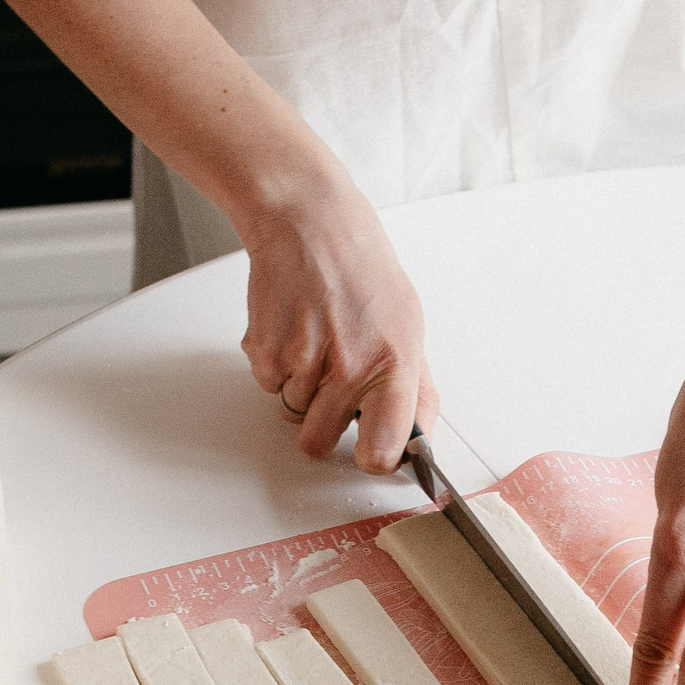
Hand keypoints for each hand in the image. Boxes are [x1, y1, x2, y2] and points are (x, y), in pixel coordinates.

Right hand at [238, 181, 436, 472]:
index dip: (374, 459)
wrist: (310, 224)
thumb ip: (414, 384)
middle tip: (333, 383)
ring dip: (301, 388)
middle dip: (323, 422)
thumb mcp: (408, 323)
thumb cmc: (361, 267)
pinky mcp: (265, 350)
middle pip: (320, 442)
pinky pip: (268, 386)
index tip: (372, 453)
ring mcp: (304, 360)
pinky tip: (294, 330)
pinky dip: (277, 367)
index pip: (385, 448)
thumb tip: (419, 432)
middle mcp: (349, 366)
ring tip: (316, 340)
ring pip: (292, 412)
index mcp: (394, 363)